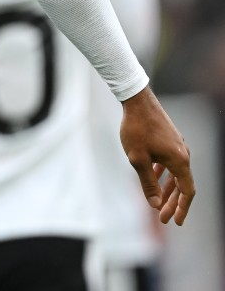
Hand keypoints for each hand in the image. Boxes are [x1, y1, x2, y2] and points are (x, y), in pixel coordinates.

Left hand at [119, 86, 193, 224]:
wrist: (137, 100)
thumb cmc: (136, 129)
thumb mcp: (137, 159)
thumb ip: (147, 183)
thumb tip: (155, 204)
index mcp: (179, 161)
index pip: (187, 191)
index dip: (181, 208)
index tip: (175, 222)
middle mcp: (183, 154)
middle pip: (182, 185)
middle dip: (172, 203)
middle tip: (162, 218)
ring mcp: (177, 146)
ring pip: (175, 174)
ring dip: (167, 189)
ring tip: (157, 203)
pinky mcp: (170, 140)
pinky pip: (170, 163)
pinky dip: (163, 174)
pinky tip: (153, 177)